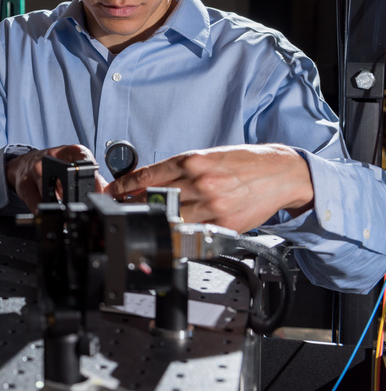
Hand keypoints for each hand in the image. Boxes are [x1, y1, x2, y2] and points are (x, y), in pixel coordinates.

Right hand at [5, 145, 105, 213]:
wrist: (24, 165)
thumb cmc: (53, 165)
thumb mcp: (75, 166)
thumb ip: (94, 180)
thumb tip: (110, 197)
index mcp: (69, 151)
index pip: (86, 162)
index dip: (94, 182)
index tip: (98, 195)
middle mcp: (51, 157)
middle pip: (68, 180)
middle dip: (77, 199)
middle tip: (81, 208)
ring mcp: (36, 170)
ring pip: (52, 195)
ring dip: (60, 208)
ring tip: (66, 212)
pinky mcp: (24, 185)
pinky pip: (38, 205)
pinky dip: (47, 212)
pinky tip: (52, 212)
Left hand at [106, 144, 313, 232]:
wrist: (280, 172)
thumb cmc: (241, 163)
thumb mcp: (206, 156)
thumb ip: (176, 170)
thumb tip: (145, 182)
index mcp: (192, 161)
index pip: (145, 176)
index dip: (122, 187)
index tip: (111, 193)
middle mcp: (200, 182)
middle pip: (153, 199)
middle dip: (134, 206)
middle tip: (123, 210)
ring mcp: (212, 205)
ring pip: (170, 219)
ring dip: (154, 222)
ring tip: (146, 223)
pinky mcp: (224, 224)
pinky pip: (194, 233)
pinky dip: (179, 234)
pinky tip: (172, 232)